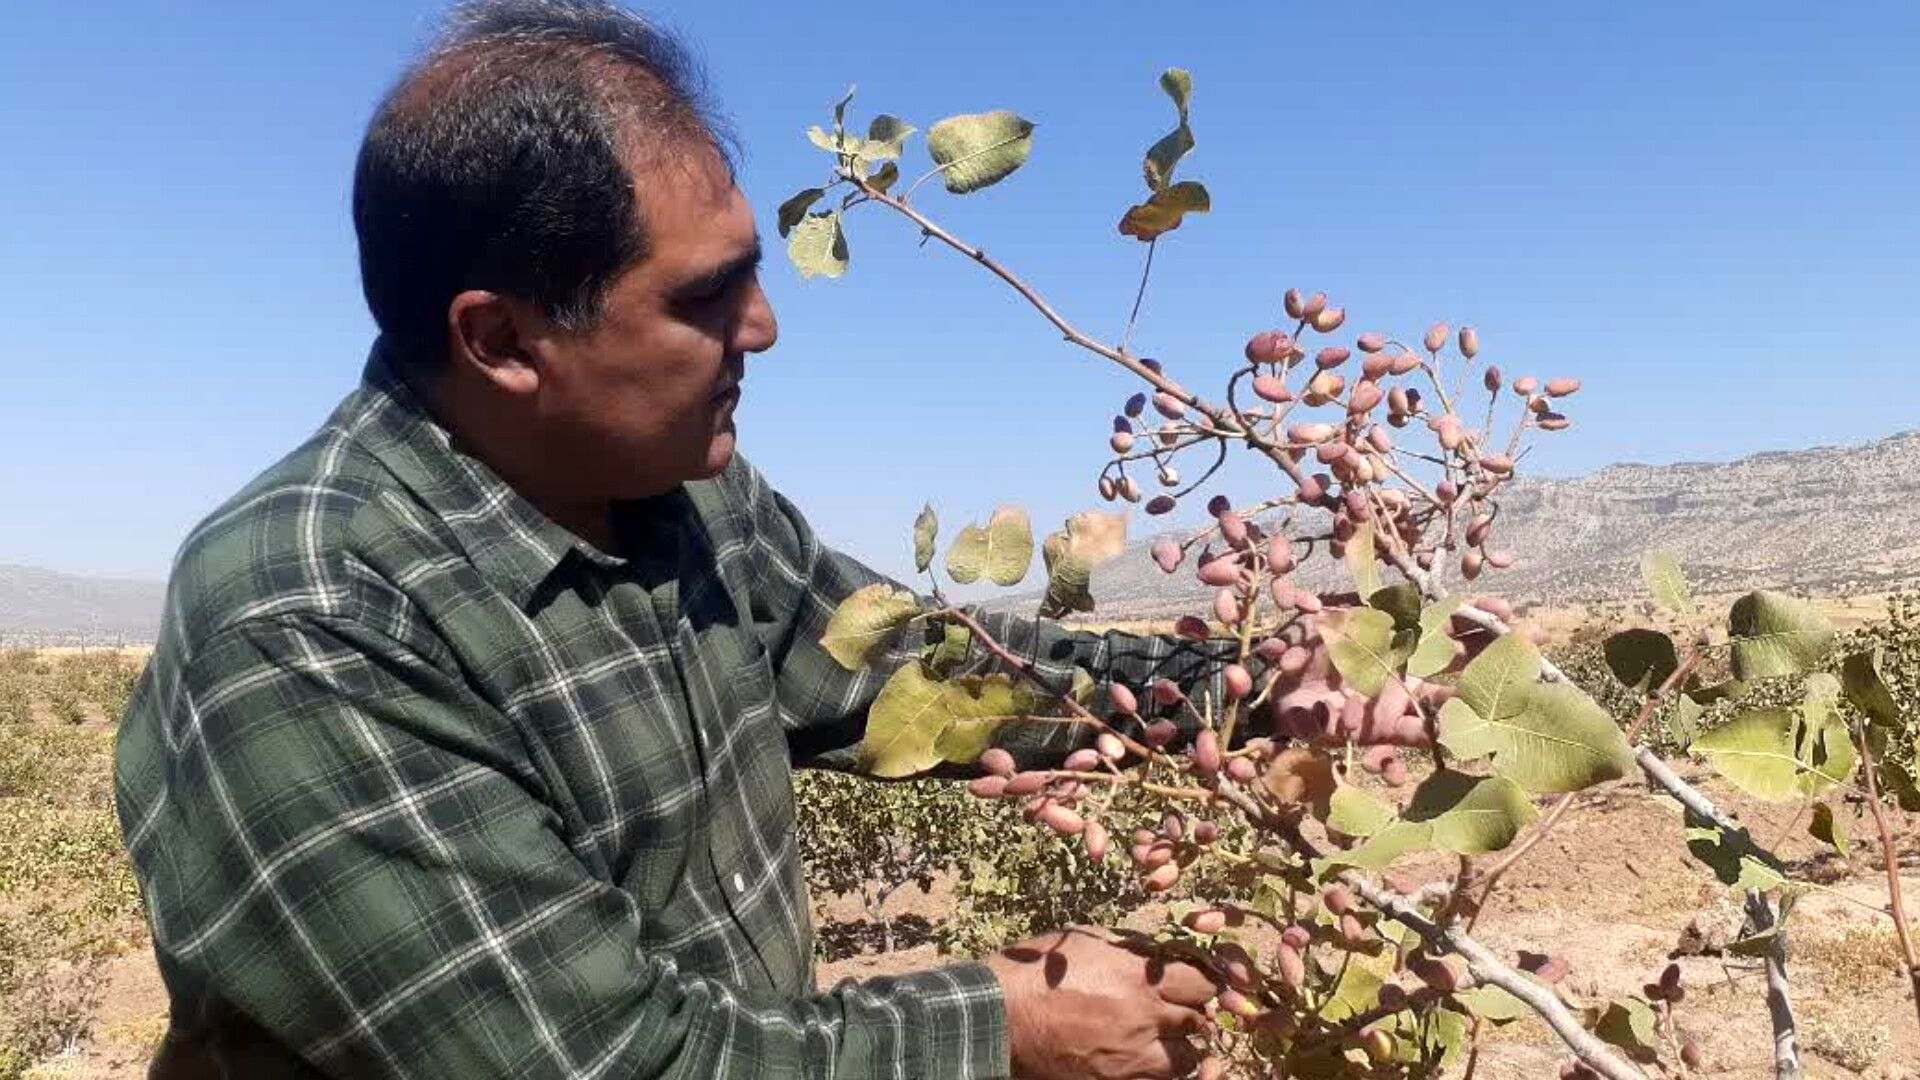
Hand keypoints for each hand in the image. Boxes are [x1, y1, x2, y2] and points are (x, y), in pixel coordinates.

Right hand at [985, 926, 1217, 1079]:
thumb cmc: (1037, 972)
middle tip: (1177, 1009)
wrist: (999, 1017)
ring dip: (1180, 1047)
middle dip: (1192, 1012)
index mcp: (1138, 976)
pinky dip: (1158, 1070)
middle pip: (1198, 1019)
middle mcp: (1144, 1017)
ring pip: (1187, 1058)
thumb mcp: (1086, 940)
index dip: (1200, 982)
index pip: (1201, 982)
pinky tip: (1142, 1058)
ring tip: (1162, 1038)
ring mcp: (1131, 1056)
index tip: (1190, 982)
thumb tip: (1160, 954)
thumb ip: (1130, 948)